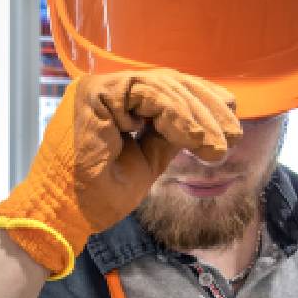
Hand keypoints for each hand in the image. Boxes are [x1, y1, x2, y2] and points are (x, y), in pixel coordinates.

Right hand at [0, 69, 241, 277]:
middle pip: (168, 84)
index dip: (200, 106)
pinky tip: (198, 138)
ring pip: (163, 87)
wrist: (63, 214)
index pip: (165, 92)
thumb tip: (201, 125)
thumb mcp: (146, 162)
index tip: (229, 128)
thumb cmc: (95, 196)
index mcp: (113, 104)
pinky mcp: (96, 93)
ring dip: (197, 116)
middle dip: (206, 109)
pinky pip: (149, 95)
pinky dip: (178, 115)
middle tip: (233, 134)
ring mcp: (99, 88)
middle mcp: (105, 90)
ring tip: (218, 144)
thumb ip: (167, 137)